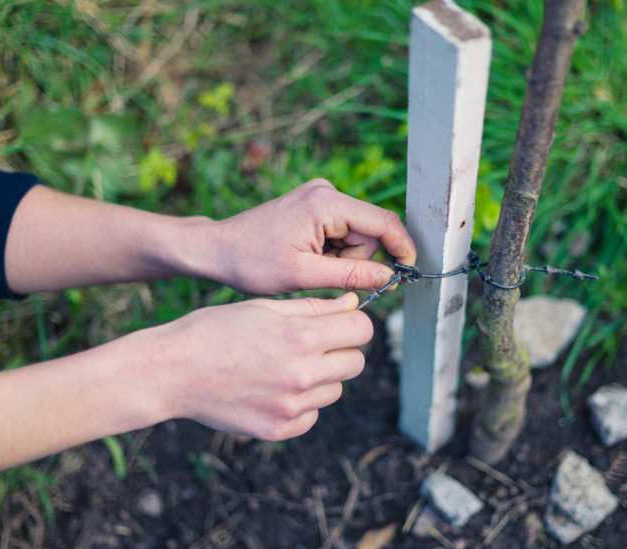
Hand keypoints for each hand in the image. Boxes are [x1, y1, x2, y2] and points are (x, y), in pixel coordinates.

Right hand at [140, 292, 371, 439]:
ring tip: (282, 366)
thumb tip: (352, 305)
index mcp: (301, 337)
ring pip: (334, 390)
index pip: (362, 330)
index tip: (339, 323)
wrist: (171, 372)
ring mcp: (292, 407)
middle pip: (356, 362)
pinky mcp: (279, 430)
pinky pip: (312, 416)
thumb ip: (313, 308)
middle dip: (341, 350)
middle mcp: (302, 375)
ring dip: (320, 378)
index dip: (352, 322)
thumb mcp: (263, 307)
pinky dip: (301, 404)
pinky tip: (271, 389)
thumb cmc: (214, 331)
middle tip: (311, 345)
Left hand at [205, 178, 415, 294]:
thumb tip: (389, 278)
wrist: (217, 249)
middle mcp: (326, 192)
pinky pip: (342, 231)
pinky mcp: (315, 205)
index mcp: (325, 204)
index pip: (382, 222)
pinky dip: (334, 250)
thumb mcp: (303, 275)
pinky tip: (308, 258)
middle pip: (370, 231)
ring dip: (343, 257)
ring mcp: (320, 196)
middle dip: (358, 259)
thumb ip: (350, 275)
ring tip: (309, 266)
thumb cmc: (252, 263)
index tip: (409, 272)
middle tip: (325, 275)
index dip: (402, 247)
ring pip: (357, 234)